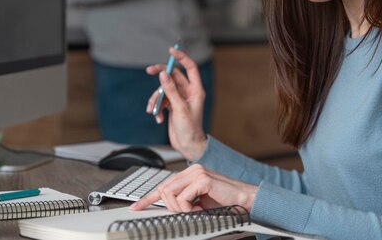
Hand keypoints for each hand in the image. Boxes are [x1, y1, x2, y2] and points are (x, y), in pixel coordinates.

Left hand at [130, 164, 257, 211]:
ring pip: (169, 193)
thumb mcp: (199, 203)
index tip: (135, 207)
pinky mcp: (202, 179)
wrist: (246, 200)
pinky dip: (188, 208)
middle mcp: (192, 170)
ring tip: (195, 210)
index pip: (163, 185)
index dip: (148, 198)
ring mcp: (197, 172)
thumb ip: (184, 200)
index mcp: (190, 174)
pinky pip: (182, 197)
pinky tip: (200, 208)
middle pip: (163, 189)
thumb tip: (167, 207)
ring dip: (180, 208)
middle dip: (171, 207)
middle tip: (188, 213)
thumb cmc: (225, 202)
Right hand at [146, 48, 206, 160]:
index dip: (181, 57)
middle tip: (149, 70)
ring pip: (164, 89)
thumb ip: (171, 90)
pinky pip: (161, 100)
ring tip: (153, 110)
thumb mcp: (179, 108)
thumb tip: (163, 74)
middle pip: (173, 76)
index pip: (190, 68)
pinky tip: (158, 118)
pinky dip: (157, 108)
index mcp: (195, 90)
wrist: (187, 145)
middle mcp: (188, 92)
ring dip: (156, 99)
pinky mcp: (171, 106)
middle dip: (160, 75)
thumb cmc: (190, 128)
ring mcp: (179, 99)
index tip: (171, 51)